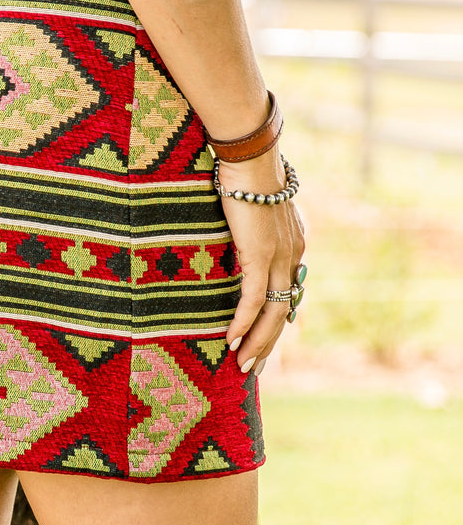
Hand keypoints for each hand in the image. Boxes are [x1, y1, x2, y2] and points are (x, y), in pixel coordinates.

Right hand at [218, 145, 307, 376]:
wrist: (251, 156)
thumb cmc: (247, 175)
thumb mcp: (256, 208)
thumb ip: (255, 228)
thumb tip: (243, 234)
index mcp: (294, 246)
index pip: (289, 293)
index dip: (277, 322)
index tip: (262, 342)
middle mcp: (293, 256)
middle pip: (285, 311)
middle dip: (268, 344)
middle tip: (253, 368)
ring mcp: (279, 257)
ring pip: (273, 313)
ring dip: (257, 343)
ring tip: (242, 365)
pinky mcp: (260, 255)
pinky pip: (253, 299)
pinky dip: (242, 322)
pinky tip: (230, 340)